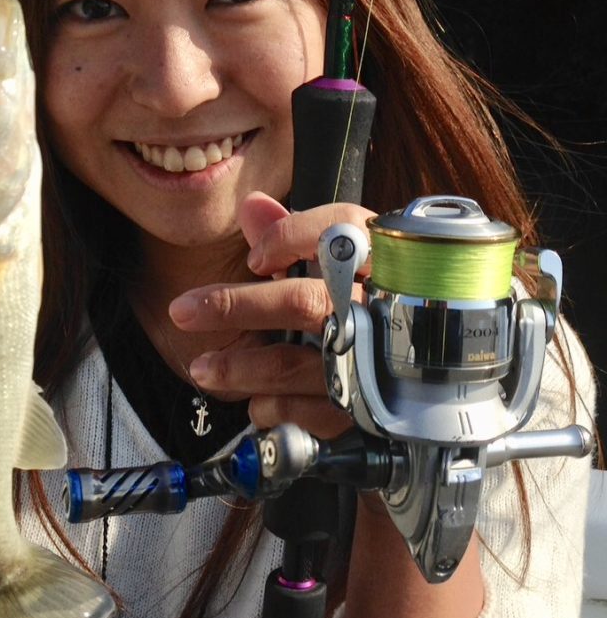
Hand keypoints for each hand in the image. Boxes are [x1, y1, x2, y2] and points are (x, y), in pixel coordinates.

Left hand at [168, 192, 374, 437]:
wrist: (435, 381)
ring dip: (240, 367)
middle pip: (303, 301)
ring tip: (201, 367)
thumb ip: (291, 235)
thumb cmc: (370, 307)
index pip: (341, 229)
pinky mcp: (369, 406)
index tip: (254, 257)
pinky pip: (312, 412)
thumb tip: (252, 205)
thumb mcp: (336, 266)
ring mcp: (376, 360)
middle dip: (235, 306)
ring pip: (296, 363)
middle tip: (181, 310)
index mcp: (377, 260)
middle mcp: (379, 307)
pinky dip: (276, 408)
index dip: (292, 237)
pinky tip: (256, 403)